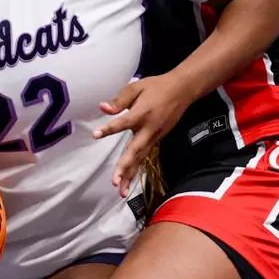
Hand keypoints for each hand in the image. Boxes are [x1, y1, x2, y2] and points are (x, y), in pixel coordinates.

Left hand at [93, 74, 196, 195]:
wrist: (182, 90)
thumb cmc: (156, 86)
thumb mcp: (136, 87)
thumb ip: (119, 100)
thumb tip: (102, 108)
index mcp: (142, 113)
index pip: (123, 122)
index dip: (109, 128)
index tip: (96, 134)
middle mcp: (149, 128)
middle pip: (135, 150)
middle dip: (125, 167)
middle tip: (115, 181)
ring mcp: (154, 136)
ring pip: (141, 158)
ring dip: (131, 175)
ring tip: (121, 192)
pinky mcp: (156, 140)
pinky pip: (144, 157)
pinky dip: (137, 170)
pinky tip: (129, 181)